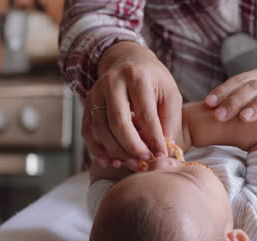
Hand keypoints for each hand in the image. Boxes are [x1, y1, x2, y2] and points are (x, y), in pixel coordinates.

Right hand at [82, 41, 182, 169]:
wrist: (128, 61)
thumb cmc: (154, 81)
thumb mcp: (170, 94)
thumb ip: (169, 120)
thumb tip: (165, 150)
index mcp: (137, 77)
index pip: (145, 113)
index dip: (154, 138)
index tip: (162, 155)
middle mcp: (112, 83)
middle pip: (118, 121)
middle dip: (132, 146)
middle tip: (145, 161)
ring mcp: (96, 93)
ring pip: (100, 129)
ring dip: (115, 151)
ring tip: (132, 164)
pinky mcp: (87, 104)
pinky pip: (88, 130)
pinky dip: (97, 149)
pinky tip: (111, 161)